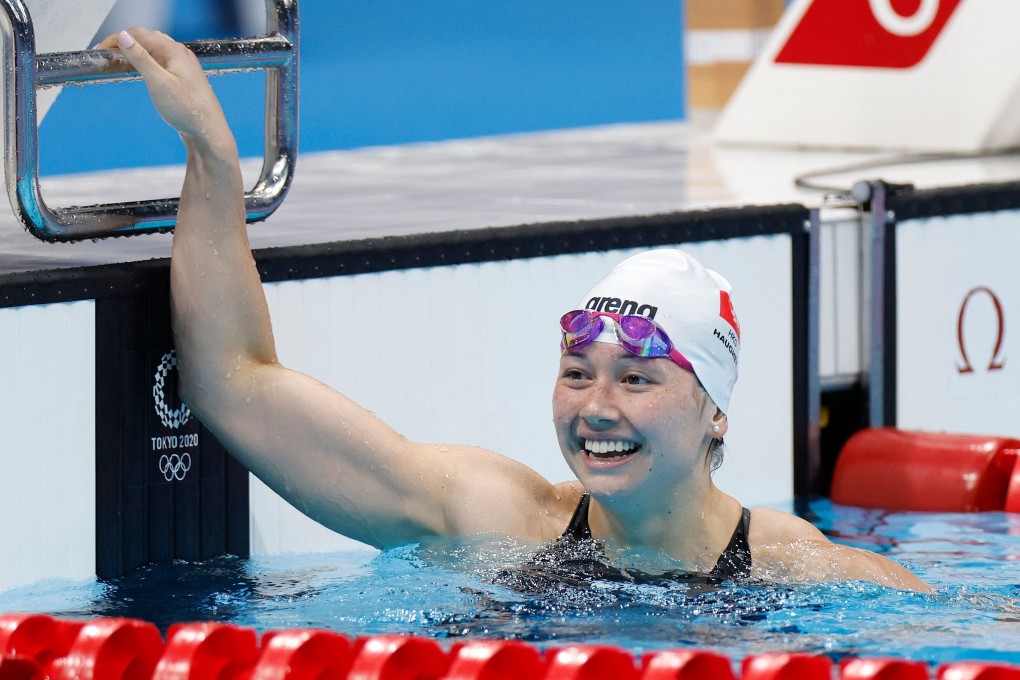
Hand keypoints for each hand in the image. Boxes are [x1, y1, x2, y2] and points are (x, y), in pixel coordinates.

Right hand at [94, 28, 226, 142]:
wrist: (209, 133)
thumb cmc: (187, 110)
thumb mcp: (158, 83)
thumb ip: (141, 58)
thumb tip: (123, 36)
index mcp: (173, 51)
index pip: (138, 34)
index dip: (115, 39)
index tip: (99, 51)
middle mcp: (180, 54)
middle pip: (146, 39)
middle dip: (124, 44)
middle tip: (106, 58)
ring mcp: (183, 66)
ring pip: (154, 51)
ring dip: (135, 53)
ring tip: (118, 64)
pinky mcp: (183, 79)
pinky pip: (161, 63)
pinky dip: (146, 63)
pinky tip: (139, 73)